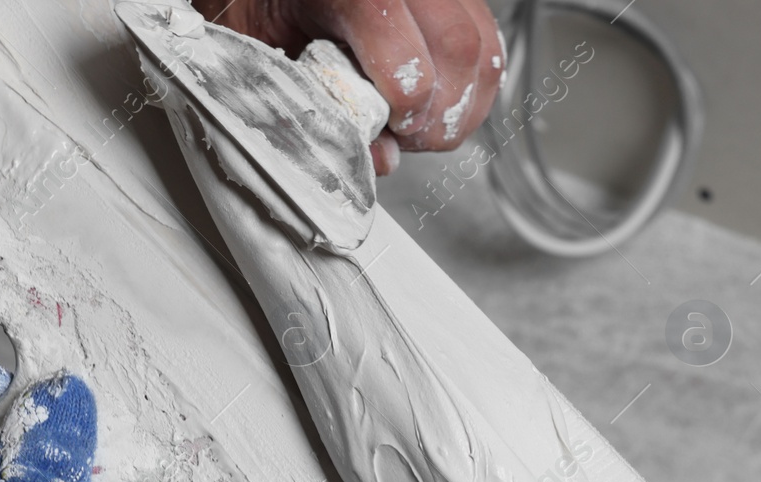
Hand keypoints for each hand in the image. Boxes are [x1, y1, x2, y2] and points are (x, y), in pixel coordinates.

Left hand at [196, 0, 505, 174]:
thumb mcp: (270, 47)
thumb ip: (318, 103)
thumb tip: (379, 158)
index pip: (407, 66)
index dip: (404, 114)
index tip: (388, 132)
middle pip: (458, 53)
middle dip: (440, 116)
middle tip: (407, 136)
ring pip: (484, 51)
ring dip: (463, 105)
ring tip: (421, 120)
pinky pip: (490, 44)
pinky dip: (474, 85)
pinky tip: (440, 100)